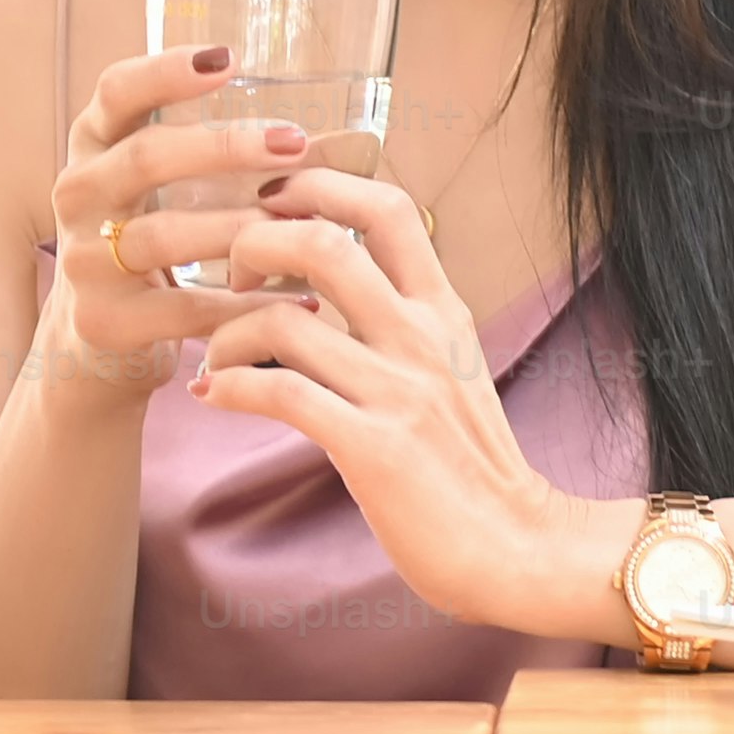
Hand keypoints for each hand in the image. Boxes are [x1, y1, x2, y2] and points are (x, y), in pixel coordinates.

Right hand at [33, 40, 312, 402]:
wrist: (91, 344)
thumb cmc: (150, 248)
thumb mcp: (157, 192)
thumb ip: (214, 161)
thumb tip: (336, 141)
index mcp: (95, 148)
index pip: (117, 92)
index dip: (165, 71)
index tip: (228, 58)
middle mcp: (79, 195)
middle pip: (145, 157)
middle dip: (224, 147)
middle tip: (293, 143)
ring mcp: (84, 260)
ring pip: (162, 236)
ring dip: (239, 229)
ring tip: (303, 228)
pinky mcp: (103, 321)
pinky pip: (182, 309)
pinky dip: (244, 305)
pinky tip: (299, 300)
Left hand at [189, 168, 627, 638]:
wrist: (518, 547)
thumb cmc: (472, 464)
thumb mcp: (451, 369)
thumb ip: (403, 322)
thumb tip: (334, 285)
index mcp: (442, 311)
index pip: (386, 208)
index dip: (317, 186)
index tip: (271, 201)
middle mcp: (420, 337)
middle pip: (320, 243)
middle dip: (252, 244)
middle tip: (232, 278)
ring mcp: (397, 390)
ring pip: (281, 320)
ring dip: (225, 333)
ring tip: (216, 357)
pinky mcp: (372, 446)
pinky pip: (278, 392)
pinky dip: (230, 386)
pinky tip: (215, 395)